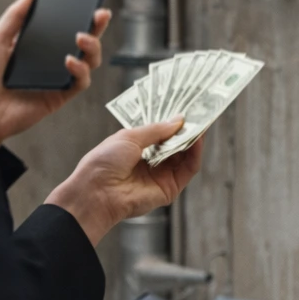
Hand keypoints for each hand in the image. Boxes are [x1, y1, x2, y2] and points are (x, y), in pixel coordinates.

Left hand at [0, 0, 112, 146]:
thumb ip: (15, 15)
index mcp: (37, 45)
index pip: (64, 27)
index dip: (80, 15)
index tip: (89, 2)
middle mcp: (51, 61)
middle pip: (83, 42)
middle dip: (96, 28)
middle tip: (100, 15)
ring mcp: (58, 78)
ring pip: (89, 61)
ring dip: (92, 47)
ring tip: (81, 37)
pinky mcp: (60, 95)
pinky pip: (81, 82)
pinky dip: (80, 69)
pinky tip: (69, 60)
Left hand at [45, 119, 204, 245]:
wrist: (97, 191)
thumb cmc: (105, 161)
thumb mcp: (130, 136)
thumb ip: (157, 129)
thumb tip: (179, 119)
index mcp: (138, 149)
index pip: (162, 134)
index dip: (173, 122)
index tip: (185, 108)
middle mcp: (152, 162)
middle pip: (176, 144)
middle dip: (187, 129)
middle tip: (199, 112)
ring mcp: (162, 175)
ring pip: (186, 156)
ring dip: (194, 139)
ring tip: (201, 123)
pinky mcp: (170, 188)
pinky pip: (188, 169)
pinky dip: (195, 153)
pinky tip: (197, 139)